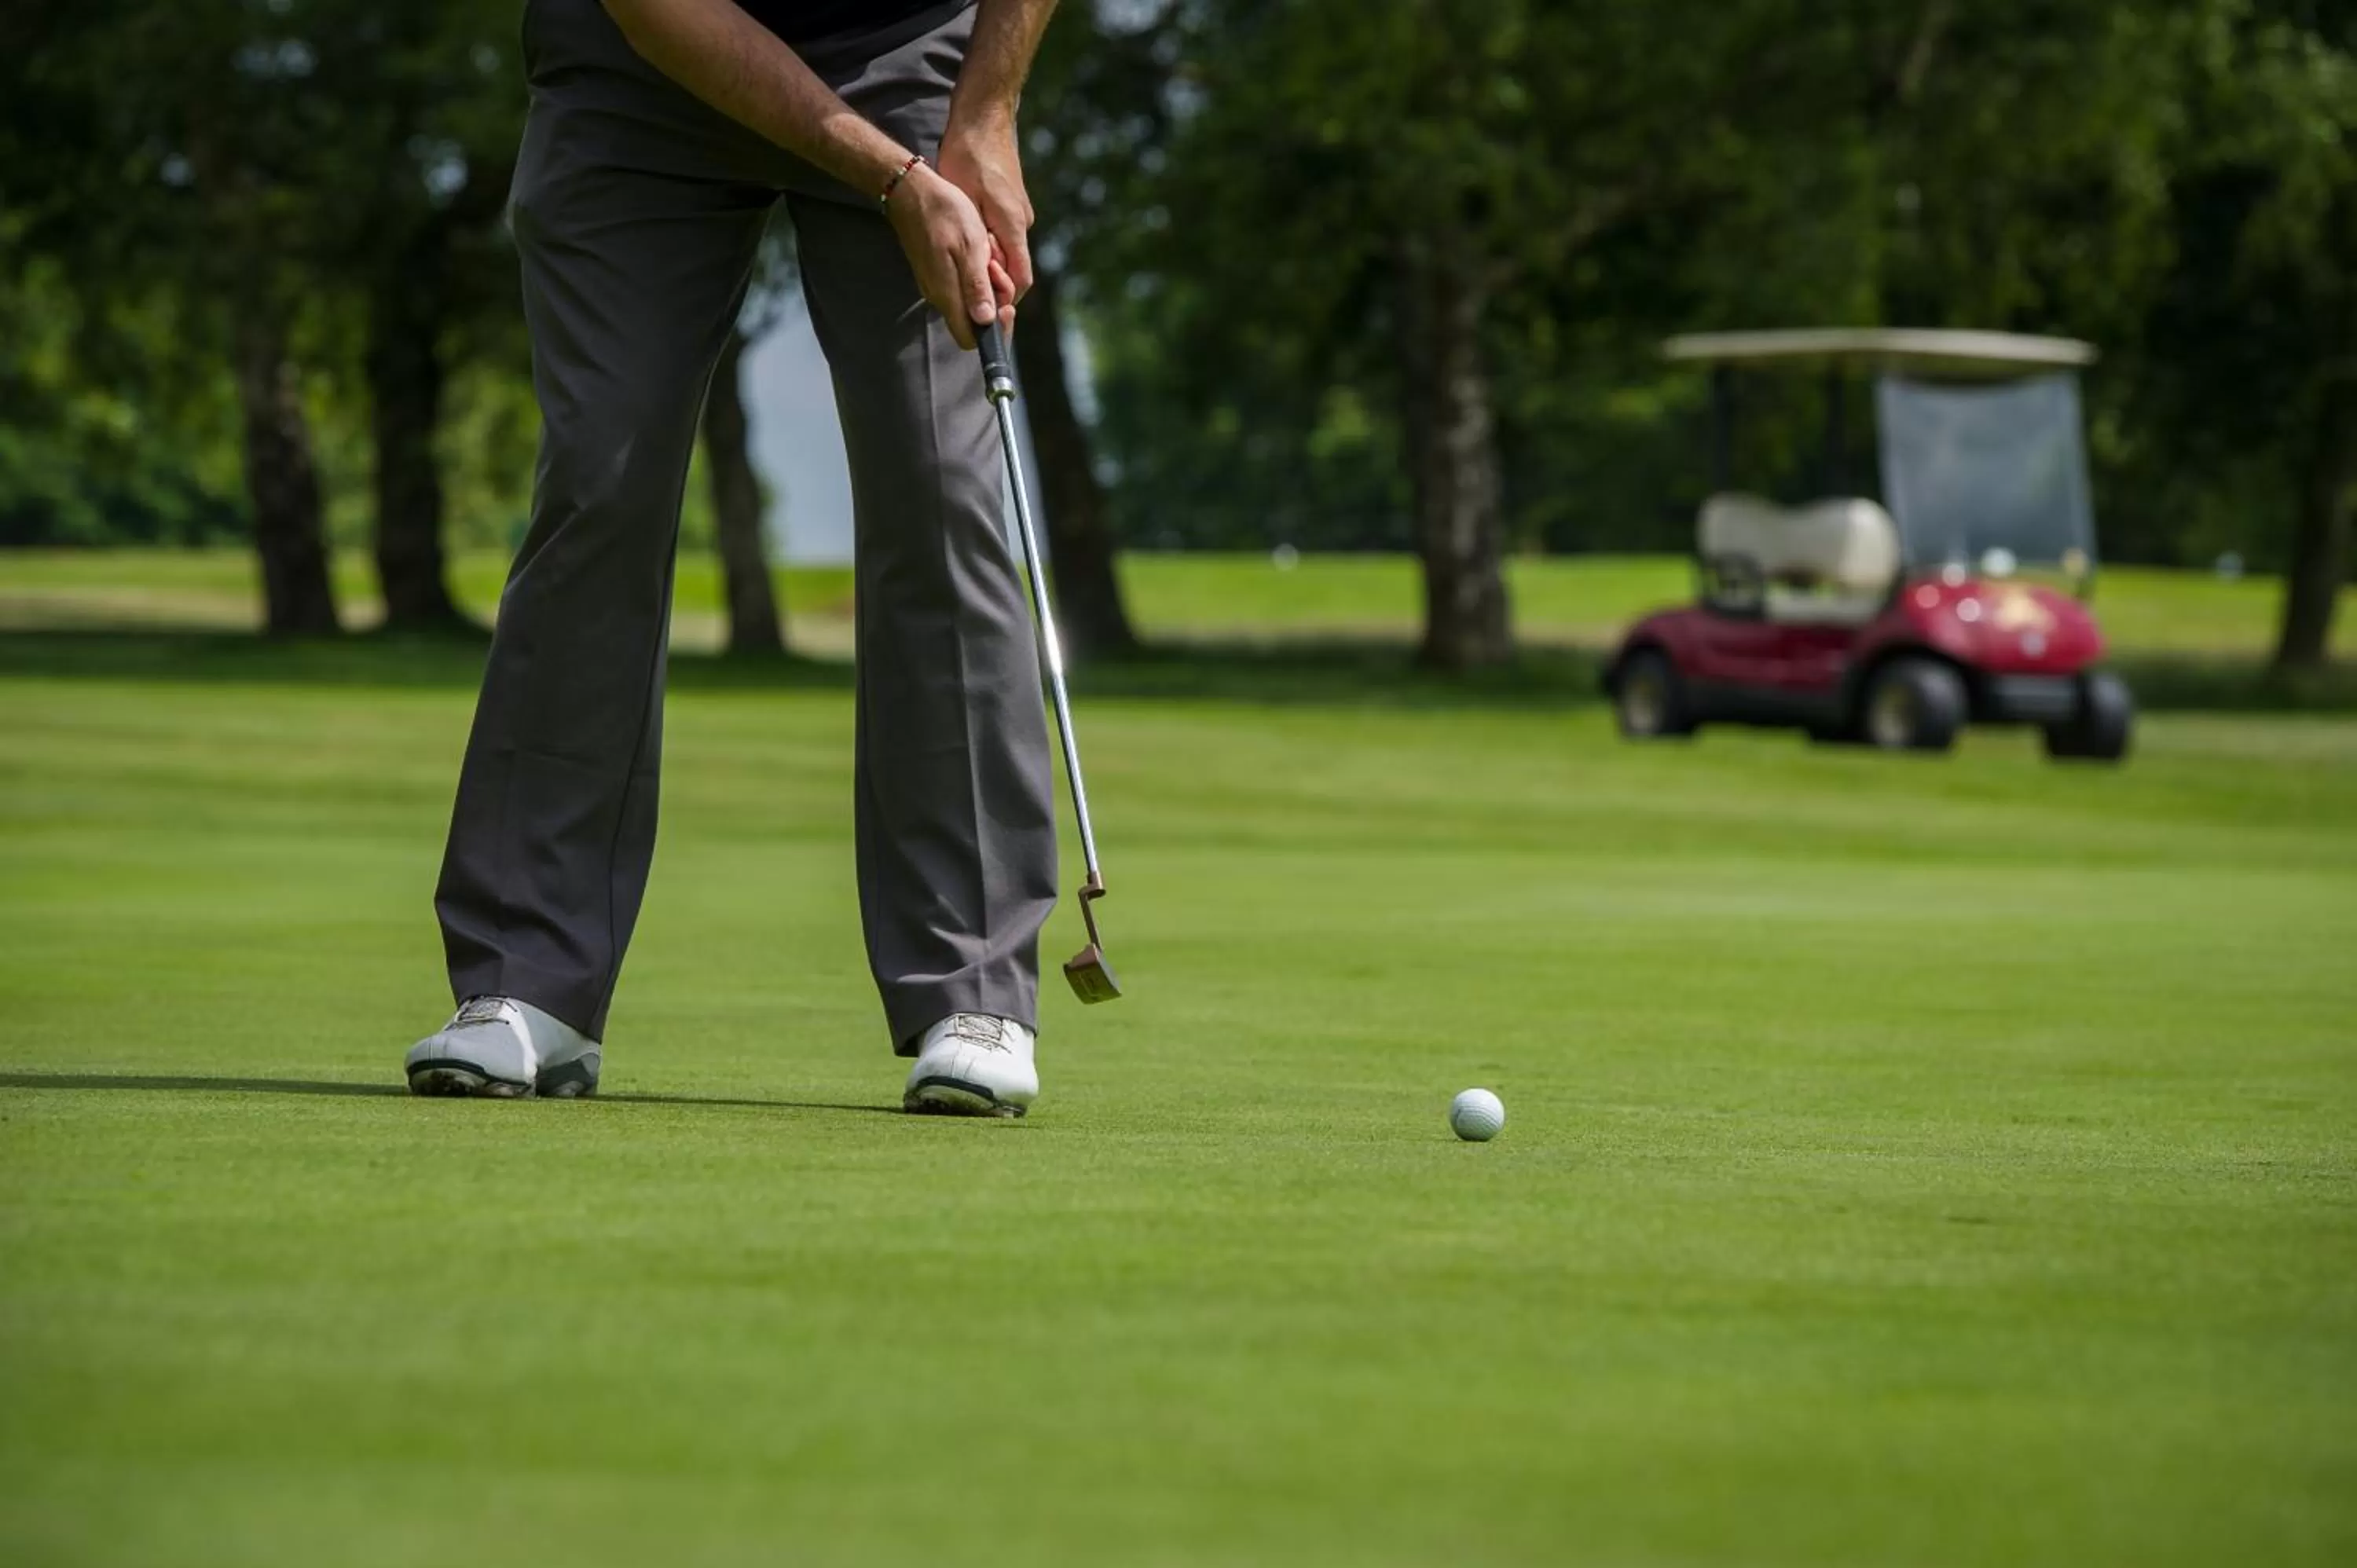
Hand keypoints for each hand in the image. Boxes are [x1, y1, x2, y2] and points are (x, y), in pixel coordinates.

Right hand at [883, 163, 998, 349]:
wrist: (911, 190)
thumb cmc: (944, 213)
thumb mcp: (969, 246)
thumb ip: (976, 286)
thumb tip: (985, 321)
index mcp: (947, 294)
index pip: (970, 339)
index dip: (993, 331)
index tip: (1006, 307)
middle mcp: (939, 296)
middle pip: (972, 322)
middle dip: (994, 303)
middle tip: (996, 271)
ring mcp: (935, 285)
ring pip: (968, 301)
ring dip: (986, 285)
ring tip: (986, 255)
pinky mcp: (934, 273)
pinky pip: (960, 285)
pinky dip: (975, 274)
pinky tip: (976, 250)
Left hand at [937, 120, 1034, 303]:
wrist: (984, 116)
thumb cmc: (968, 155)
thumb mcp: (965, 199)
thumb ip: (978, 239)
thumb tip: (982, 275)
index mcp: (1012, 225)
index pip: (1019, 280)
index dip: (1004, 301)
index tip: (986, 311)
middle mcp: (1022, 222)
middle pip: (1014, 269)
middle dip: (994, 285)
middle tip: (967, 291)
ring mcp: (1020, 211)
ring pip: (1008, 251)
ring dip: (989, 263)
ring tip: (963, 264)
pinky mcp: (1014, 203)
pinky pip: (1005, 235)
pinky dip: (990, 245)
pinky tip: (969, 241)